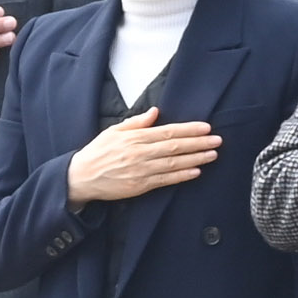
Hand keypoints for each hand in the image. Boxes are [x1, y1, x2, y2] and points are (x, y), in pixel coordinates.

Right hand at [66, 105, 221, 204]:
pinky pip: (165, 180)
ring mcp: (140, 170)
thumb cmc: (98, 152)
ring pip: (173, 163)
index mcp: (134, 138)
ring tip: (212, 154)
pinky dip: (181, 176)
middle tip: (217, 140)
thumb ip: (136, 122)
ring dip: (195, 159)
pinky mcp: (139, 186)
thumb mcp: (113, 131)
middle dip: (198, 143)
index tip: (205, 127)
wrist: (80, 177)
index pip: (167, 132)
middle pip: (174, 147)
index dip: (188, 130)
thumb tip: (155, 111)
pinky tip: (196, 171)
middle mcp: (139, 153)